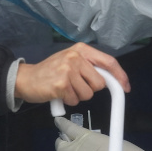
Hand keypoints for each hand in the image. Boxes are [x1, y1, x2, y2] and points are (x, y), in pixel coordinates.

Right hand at [15, 42, 130, 104]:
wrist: (26, 78)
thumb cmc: (50, 71)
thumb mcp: (71, 61)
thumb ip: (89, 66)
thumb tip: (112, 79)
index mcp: (81, 49)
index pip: (108, 62)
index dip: (120, 75)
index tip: (125, 86)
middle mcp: (75, 57)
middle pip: (99, 83)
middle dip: (90, 89)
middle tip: (76, 85)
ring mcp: (68, 70)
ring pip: (88, 94)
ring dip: (78, 96)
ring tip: (65, 88)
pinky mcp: (61, 84)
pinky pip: (76, 100)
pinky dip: (68, 101)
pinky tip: (59, 93)